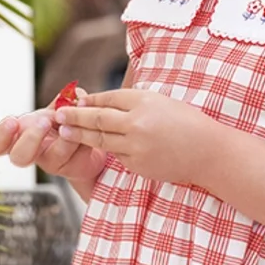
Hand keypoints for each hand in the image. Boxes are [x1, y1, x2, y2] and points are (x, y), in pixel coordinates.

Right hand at [0, 88, 107, 184]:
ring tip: (70, 123)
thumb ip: (63, 99)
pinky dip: (78, 137)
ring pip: (51, 159)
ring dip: (62, 139)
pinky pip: (73, 154)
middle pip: (18, 157)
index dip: (0, 135)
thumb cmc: (65, 123)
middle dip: (30, 139)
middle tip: (43, 122)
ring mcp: (51, 161)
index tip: (12, 122)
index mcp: (20, 134)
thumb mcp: (60, 107)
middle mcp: (32, 151)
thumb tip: (70, 93)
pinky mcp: (70, 166)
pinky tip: (84, 128)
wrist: (88, 142)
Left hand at [54, 88, 217, 185]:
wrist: (207, 152)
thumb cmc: (186, 122)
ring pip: (101, 140)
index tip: (73, 101)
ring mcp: (136, 146)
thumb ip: (131, 101)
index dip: (89, 101)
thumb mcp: (160, 101)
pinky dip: (109, 150)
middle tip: (57, 115)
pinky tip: (97, 147)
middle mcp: (137, 123)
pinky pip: (117, 156)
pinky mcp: (138, 165)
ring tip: (64, 131)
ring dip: (79, 135)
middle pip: (98, 119)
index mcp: (144, 101)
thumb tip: (99, 103)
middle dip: (74, 117)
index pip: (108, 98)